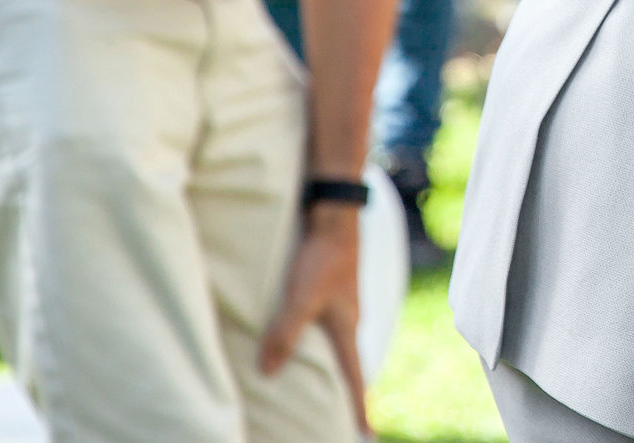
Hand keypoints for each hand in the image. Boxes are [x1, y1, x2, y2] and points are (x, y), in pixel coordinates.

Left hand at [261, 203, 366, 432]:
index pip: (356, 380)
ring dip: (337, 369)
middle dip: (350, 395)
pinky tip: (310, 341)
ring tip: (326, 387)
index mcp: (348, 329)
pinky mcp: (334, 289)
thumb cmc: (321, 255)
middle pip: (352, 366)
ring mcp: (344, 303)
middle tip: (345, 421)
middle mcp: (350, 320)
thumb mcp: (300, 298)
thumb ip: (284, 334)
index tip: (366, 437)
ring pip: (341, 346)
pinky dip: (325, 345)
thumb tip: (267, 373)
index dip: (358, 410)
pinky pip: (331, 327)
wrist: (335, 212)